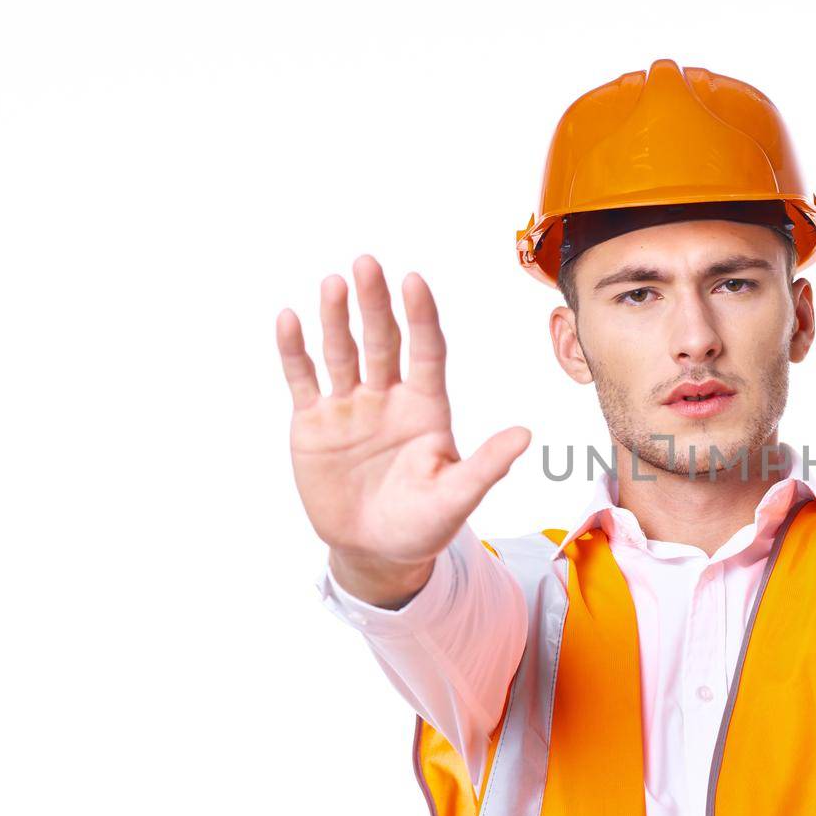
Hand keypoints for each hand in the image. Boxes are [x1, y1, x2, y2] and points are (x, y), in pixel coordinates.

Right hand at [276, 255, 530, 587]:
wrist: (375, 552)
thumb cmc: (424, 525)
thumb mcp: (457, 498)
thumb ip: (486, 466)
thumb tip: (525, 435)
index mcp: (426, 408)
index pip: (425, 351)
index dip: (420, 317)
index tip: (413, 281)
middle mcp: (388, 397)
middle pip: (382, 341)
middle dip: (374, 304)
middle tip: (367, 264)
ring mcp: (349, 407)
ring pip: (342, 352)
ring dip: (336, 318)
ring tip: (334, 283)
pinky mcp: (314, 423)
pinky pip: (304, 379)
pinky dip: (295, 351)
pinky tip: (289, 319)